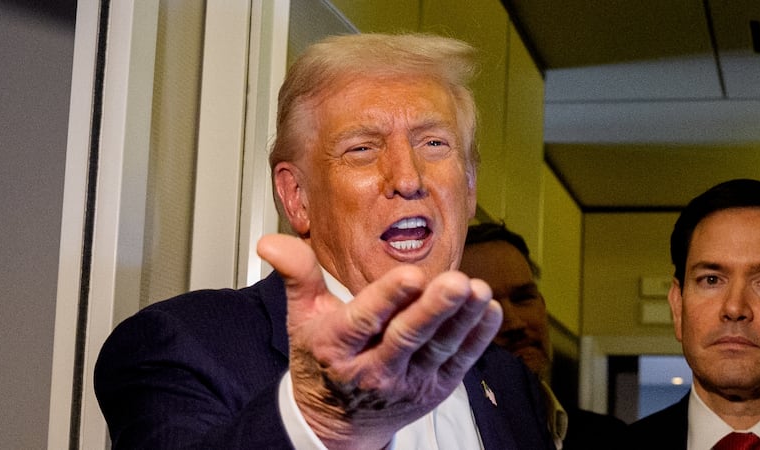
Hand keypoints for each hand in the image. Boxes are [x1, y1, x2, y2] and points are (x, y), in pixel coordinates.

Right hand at [257, 234, 501, 449]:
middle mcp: (372, 369)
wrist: (336, 422)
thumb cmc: (320, 360)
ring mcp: (406, 383)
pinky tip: (489, 311)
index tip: (411, 275)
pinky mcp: (432, 390)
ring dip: (461, 320)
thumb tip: (269, 242)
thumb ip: (297, 276)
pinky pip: (458, 364)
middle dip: (434, 309)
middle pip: (406, 337)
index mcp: (337, 347)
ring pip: (437, 349)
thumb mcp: (301, 319)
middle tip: (457, 282)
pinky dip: (477, 339)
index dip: (388, 298)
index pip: (363, 320)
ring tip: (479, 291)